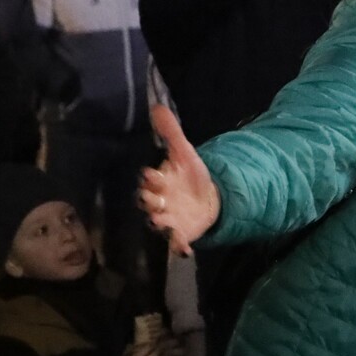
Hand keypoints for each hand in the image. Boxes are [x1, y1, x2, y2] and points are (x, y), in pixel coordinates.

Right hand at [141, 104, 220, 257]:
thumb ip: (171, 132)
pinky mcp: (179, 234)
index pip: (150, 179)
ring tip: (162, 223)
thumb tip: (157, 106)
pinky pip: (175, 242)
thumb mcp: (184, 152)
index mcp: (159, 181)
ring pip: (158, 223)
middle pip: (149, 202)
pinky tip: (184, 249)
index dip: (150, 178)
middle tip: (154, 200)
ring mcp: (168, 219)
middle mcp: (159, 201)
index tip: (151, 173)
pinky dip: (178, 246)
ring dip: (159, 223)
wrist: (207, 198)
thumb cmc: (190, 175)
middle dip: (150, 201)